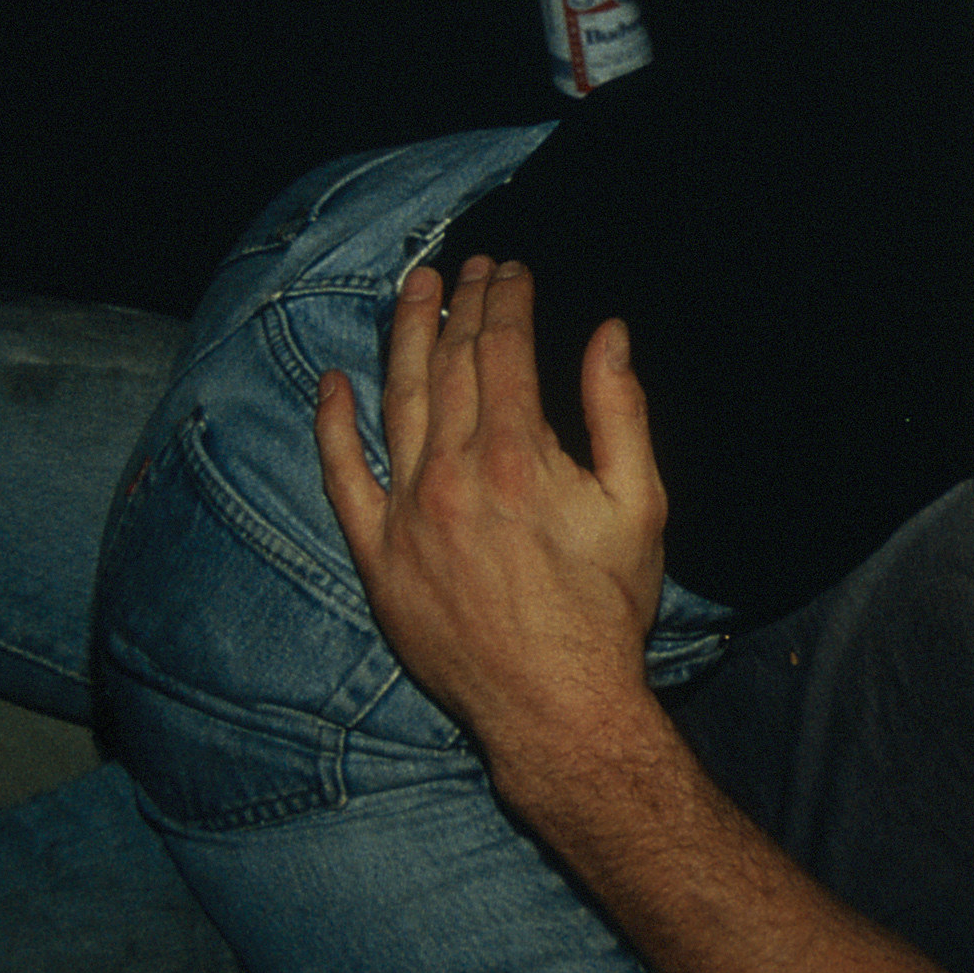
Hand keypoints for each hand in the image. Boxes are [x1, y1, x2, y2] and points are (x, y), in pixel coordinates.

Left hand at [315, 258, 666, 757]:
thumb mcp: (639, 504)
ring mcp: (407, 514)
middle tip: (466, 266)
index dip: (506, 300)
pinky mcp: (379, 557)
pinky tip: (335, 384)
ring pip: (396, 402)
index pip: (501, 349)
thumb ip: (620, 411)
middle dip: (459, 304)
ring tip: (413, 292)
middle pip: (448, 364)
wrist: (555, 706)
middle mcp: (452, 473)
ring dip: (403, 338)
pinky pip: (343, 479)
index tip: (511, 269)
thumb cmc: (607, 609)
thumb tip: (610, 334)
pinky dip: (334, 427)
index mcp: (517, 455)